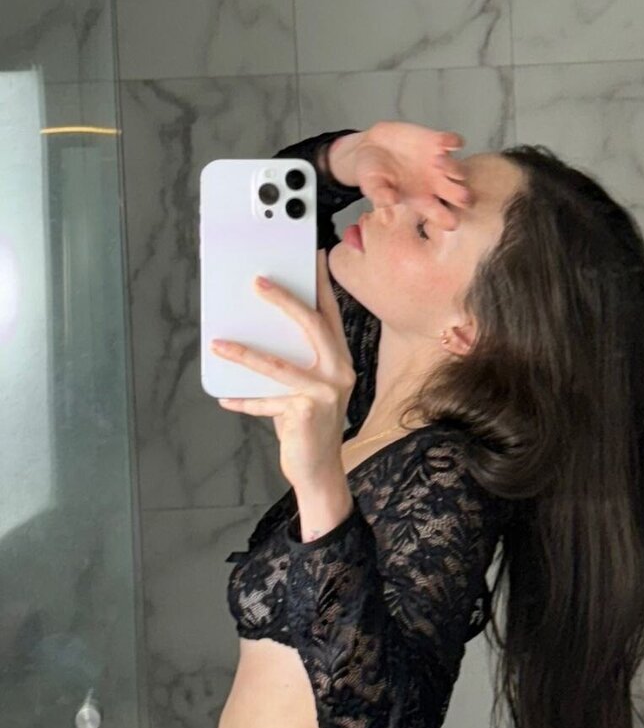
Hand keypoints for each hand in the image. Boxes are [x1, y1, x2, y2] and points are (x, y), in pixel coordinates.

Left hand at [211, 252, 355, 488]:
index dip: (321, 285)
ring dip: (246, 352)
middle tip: (257, 283)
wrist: (319, 469)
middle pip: (312, 326)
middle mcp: (339, 372)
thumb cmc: (307, 425)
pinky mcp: (307, 412)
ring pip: (280, 364)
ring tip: (219, 344)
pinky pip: (267, 400)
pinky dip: (244, 400)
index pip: (330, 315)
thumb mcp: (304, 388)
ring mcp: (325, 393)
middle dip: (284, 300)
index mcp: (340, 361)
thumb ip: (290, 361)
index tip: (312, 258)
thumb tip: (254, 332)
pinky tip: (226, 397)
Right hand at [333, 120, 473, 230]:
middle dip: (465, 197)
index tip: (450, 222)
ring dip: (454, 167)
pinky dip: (454, 141)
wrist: (369, 147)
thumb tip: (388, 211)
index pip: (443, 218)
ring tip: (436, 161)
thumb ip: (380, 196)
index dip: (450, 221)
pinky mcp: (436, 142)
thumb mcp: (371, 186)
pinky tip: (442, 141)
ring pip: (461, 171)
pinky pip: (455, 142)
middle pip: (462, 197)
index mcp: (422, 202)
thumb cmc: (371, 174)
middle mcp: (435, 186)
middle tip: (453, 191)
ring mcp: (438, 164)